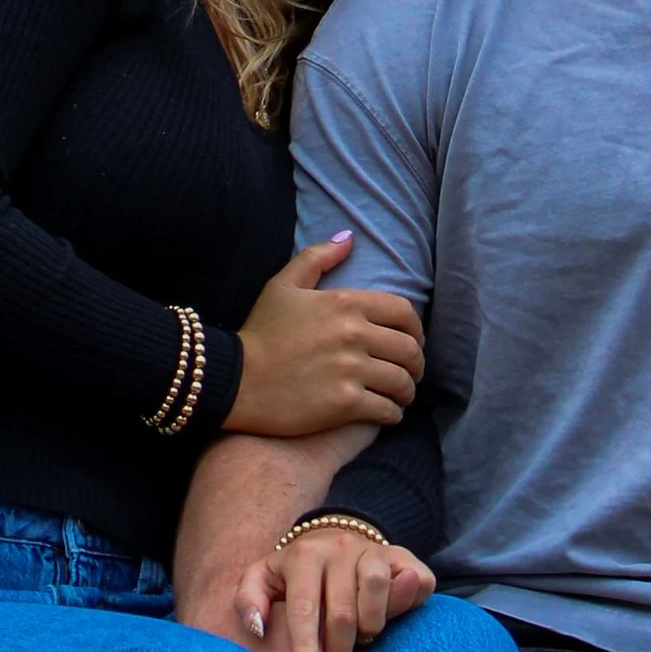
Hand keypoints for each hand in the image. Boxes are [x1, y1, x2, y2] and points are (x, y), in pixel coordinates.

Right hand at [226, 235, 422, 439]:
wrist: (234, 380)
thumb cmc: (259, 332)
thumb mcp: (283, 285)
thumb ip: (317, 257)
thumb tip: (349, 238)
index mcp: (345, 303)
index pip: (404, 313)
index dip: (415, 329)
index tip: (412, 341)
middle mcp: (354, 334)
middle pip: (409, 349)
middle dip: (416, 363)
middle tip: (409, 372)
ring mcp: (352, 370)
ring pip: (402, 381)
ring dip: (407, 390)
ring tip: (400, 396)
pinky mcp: (346, 404)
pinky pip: (388, 410)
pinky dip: (393, 413)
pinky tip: (387, 413)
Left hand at [234, 524, 433, 651]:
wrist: (333, 539)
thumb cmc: (293, 574)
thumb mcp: (262, 580)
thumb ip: (248, 601)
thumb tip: (257, 628)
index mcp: (303, 556)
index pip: (304, 610)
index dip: (307, 651)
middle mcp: (340, 548)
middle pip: (343, 612)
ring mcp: (375, 550)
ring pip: (376, 594)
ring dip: (370, 629)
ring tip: (360, 641)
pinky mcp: (405, 556)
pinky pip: (415, 583)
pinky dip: (406, 605)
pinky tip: (389, 618)